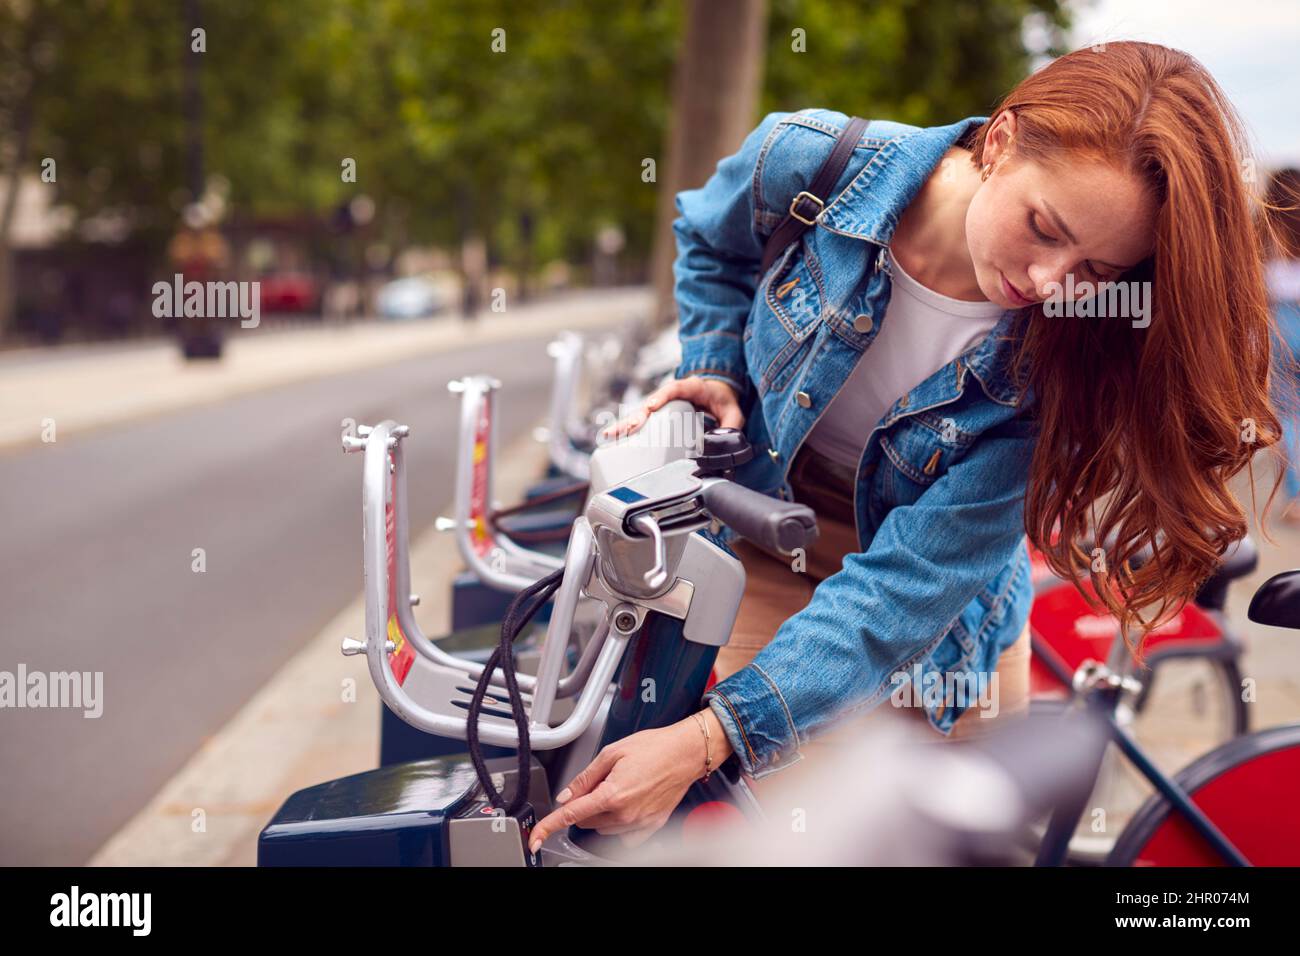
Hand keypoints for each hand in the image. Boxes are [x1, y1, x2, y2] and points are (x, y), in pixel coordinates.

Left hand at [528, 719, 708, 853]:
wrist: (687, 752)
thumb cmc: (655, 747)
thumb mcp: (612, 752)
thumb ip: (585, 777)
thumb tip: (566, 795)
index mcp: (612, 793)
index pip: (570, 815)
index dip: (548, 826)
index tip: (535, 837)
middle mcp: (625, 814)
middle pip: (586, 821)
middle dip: (585, 804)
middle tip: (601, 781)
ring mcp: (639, 823)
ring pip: (604, 829)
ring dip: (602, 813)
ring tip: (620, 786)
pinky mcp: (652, 826)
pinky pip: (625, 836)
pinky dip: (619, 824)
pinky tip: (628, 805)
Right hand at [600, 376, 744, 440]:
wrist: (717, 391)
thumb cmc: (722, 399)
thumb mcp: (733, 411)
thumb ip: (732, 424)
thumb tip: (725, 441)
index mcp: (691, 387)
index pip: (675, 388)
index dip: (662, 396)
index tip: (651, 406)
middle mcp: (672, 394)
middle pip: (651, 402)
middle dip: (639, 415)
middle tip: (629, 427)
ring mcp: (662, 404)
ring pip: (641, 412)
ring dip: (626, 423)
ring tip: (610, 434)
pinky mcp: (658, 414)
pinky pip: (642, 421)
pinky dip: (627, 429)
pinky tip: (613, 438)